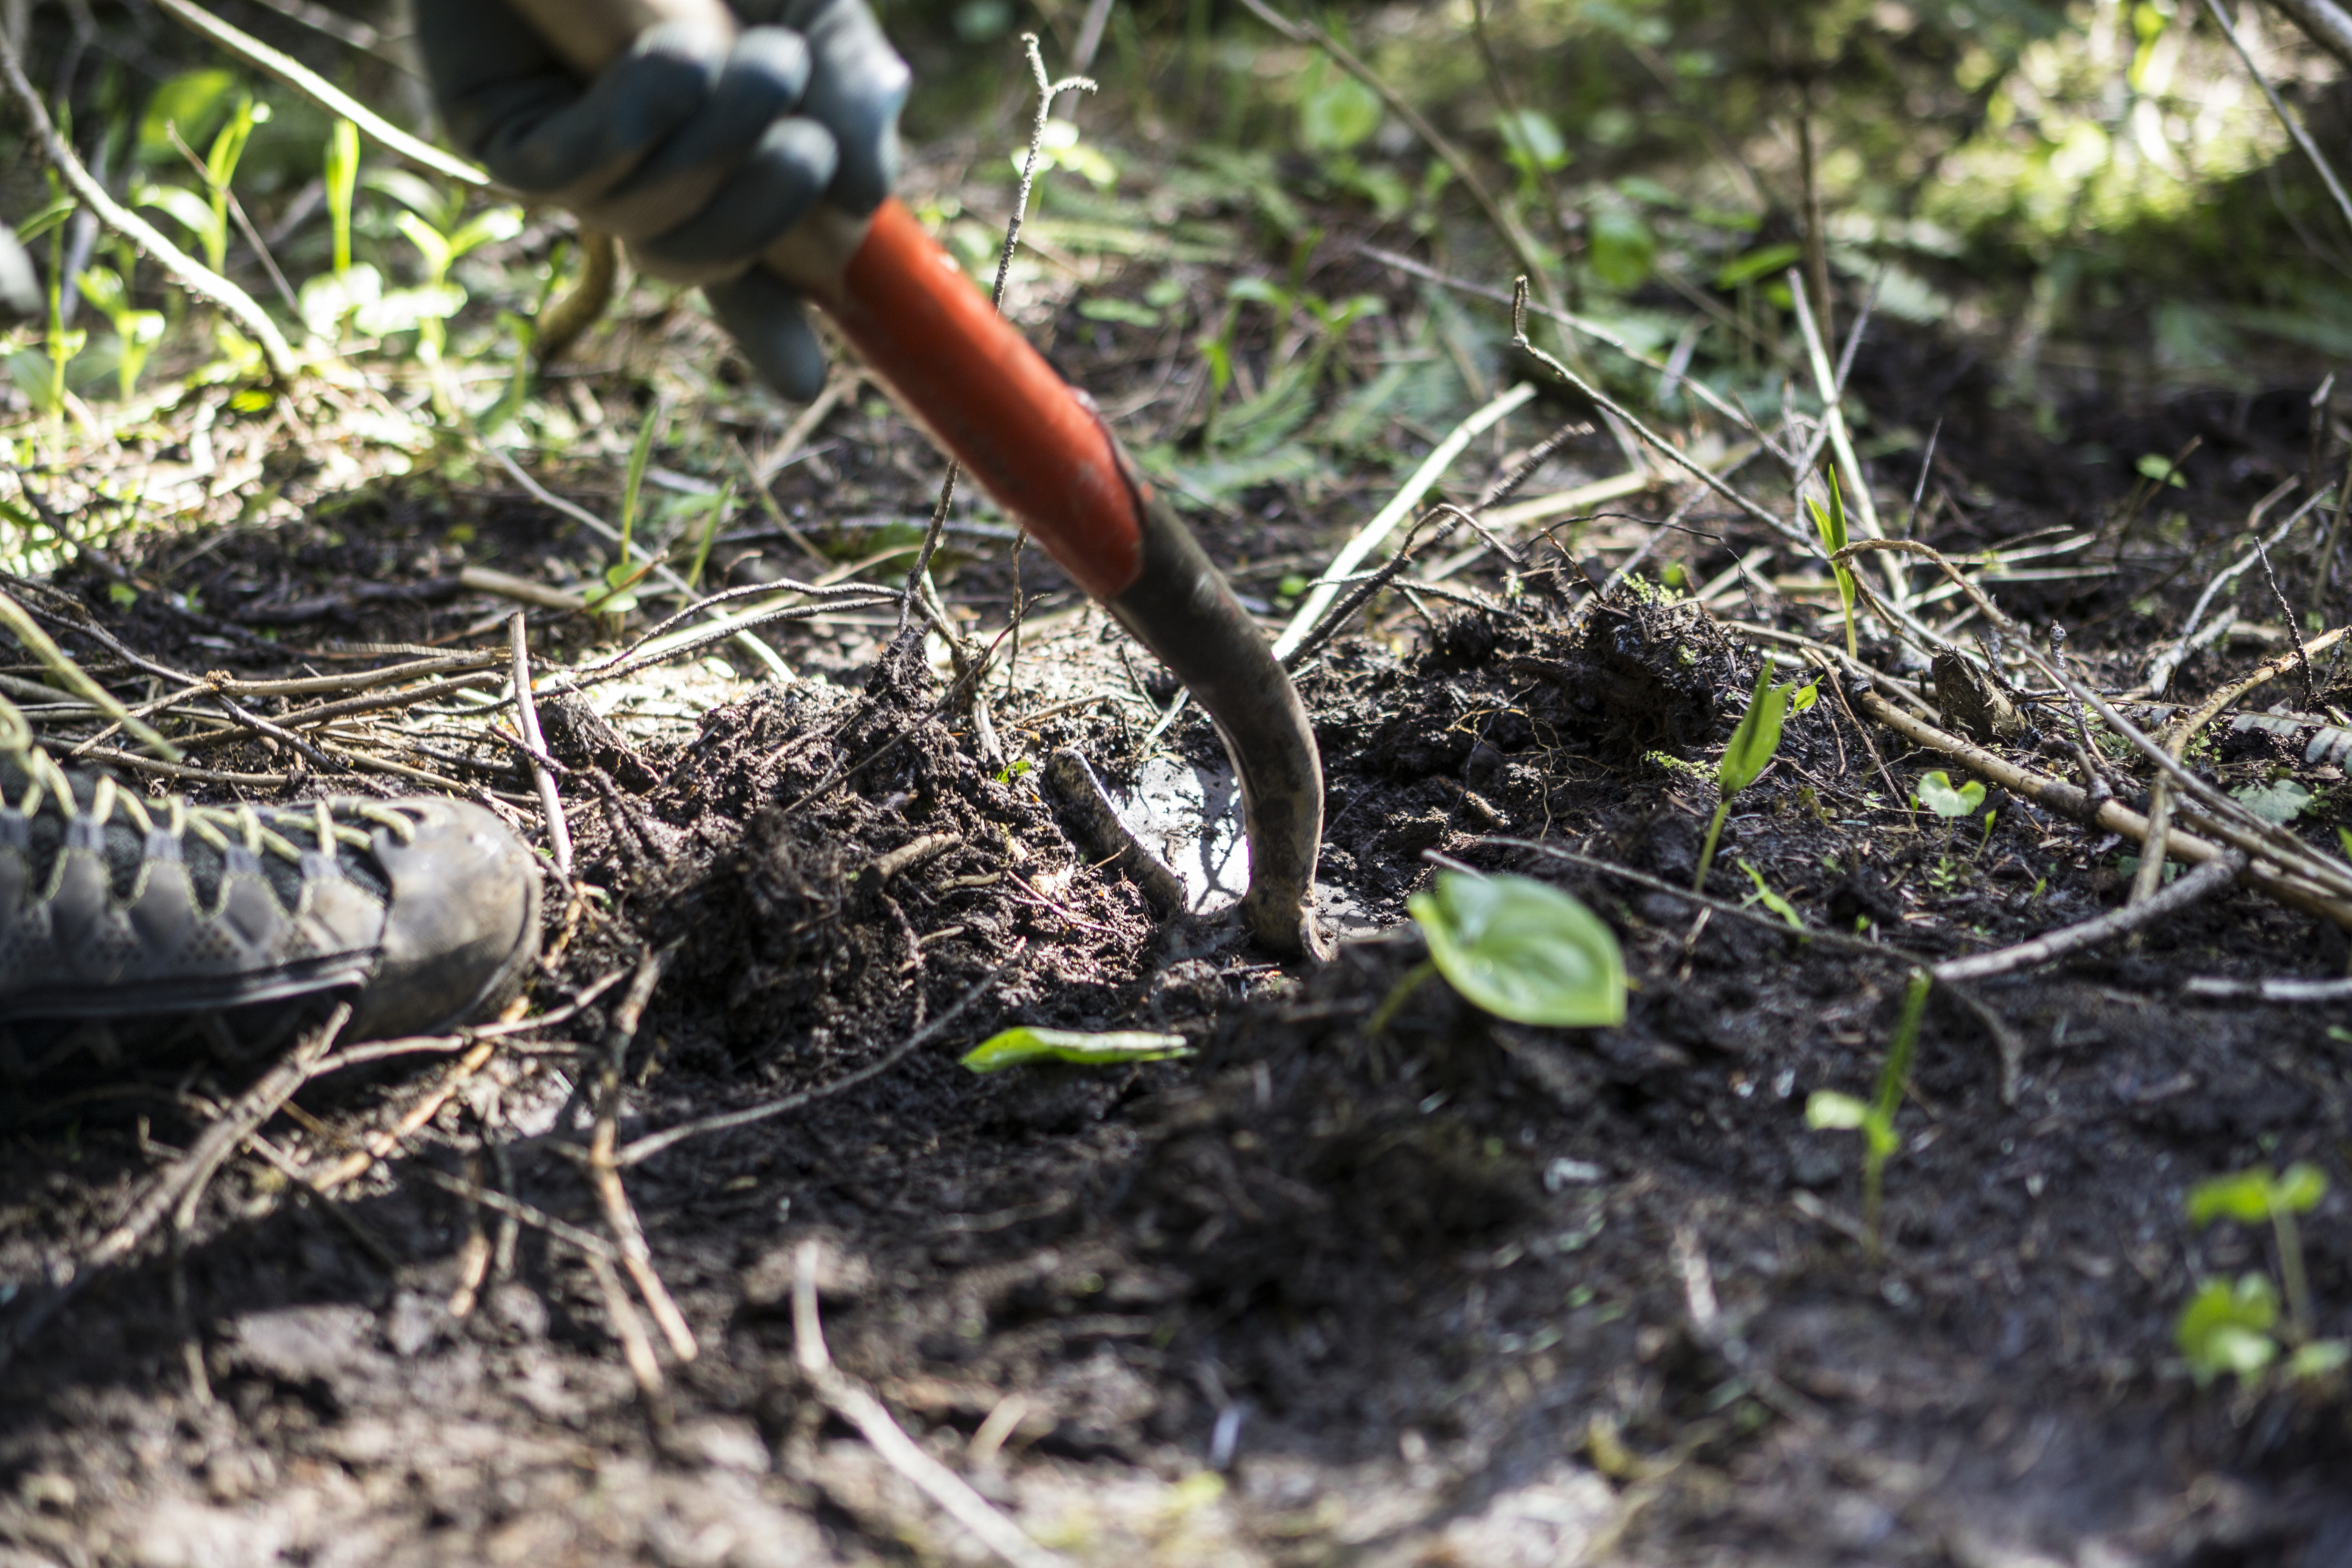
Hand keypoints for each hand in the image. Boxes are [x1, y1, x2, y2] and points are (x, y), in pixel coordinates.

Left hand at [417, 0, 907, 397]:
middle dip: (766, 216)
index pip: (741, 269)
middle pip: (698, 265)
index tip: (801, 384)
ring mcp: (564, 158)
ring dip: (715, 144)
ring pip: (644, 223)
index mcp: (714, 160)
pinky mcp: (494, 131)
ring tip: (750, 56)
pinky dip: (634, 123)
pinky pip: (573, 179)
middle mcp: (636, 172)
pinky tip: (669, 58)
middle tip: (805, 143)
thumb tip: (868, 199)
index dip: (769, 330)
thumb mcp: (809, 13)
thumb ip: (852, 91)